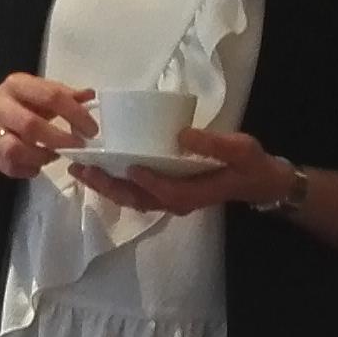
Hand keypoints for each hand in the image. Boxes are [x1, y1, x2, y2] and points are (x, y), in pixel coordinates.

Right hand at [0, 72, 97, 187]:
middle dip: (58, 138)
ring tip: (55, 156)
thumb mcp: (41, 94)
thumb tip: (90, 95)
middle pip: (30, 125)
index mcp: (18, 85)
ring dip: (40, 156)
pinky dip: (28, 170)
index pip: (51, 96)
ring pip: (15, 149)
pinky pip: (11, 166)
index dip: (75, 113)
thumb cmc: (22, 105)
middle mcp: (1, 106)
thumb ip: (65, 95)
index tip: (92, 129)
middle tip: (78, 146)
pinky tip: (38, 166)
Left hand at [72, 125, 294, 219]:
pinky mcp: (165, 192)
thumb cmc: (249, 163)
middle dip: (109, 186)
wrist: (256, 181)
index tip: (130, 167)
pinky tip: (99, 171)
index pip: (167, 191)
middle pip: (138, 199)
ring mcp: (170, 200)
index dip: (148, 181)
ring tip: (81, 171)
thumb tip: (182, 134)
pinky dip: (115, 185)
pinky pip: (136, 193)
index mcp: (195, 193)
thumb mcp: (240, 149)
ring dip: (106, 187)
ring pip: (133, 199)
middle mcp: (178, 201)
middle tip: (83, 170)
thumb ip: (213, 143)